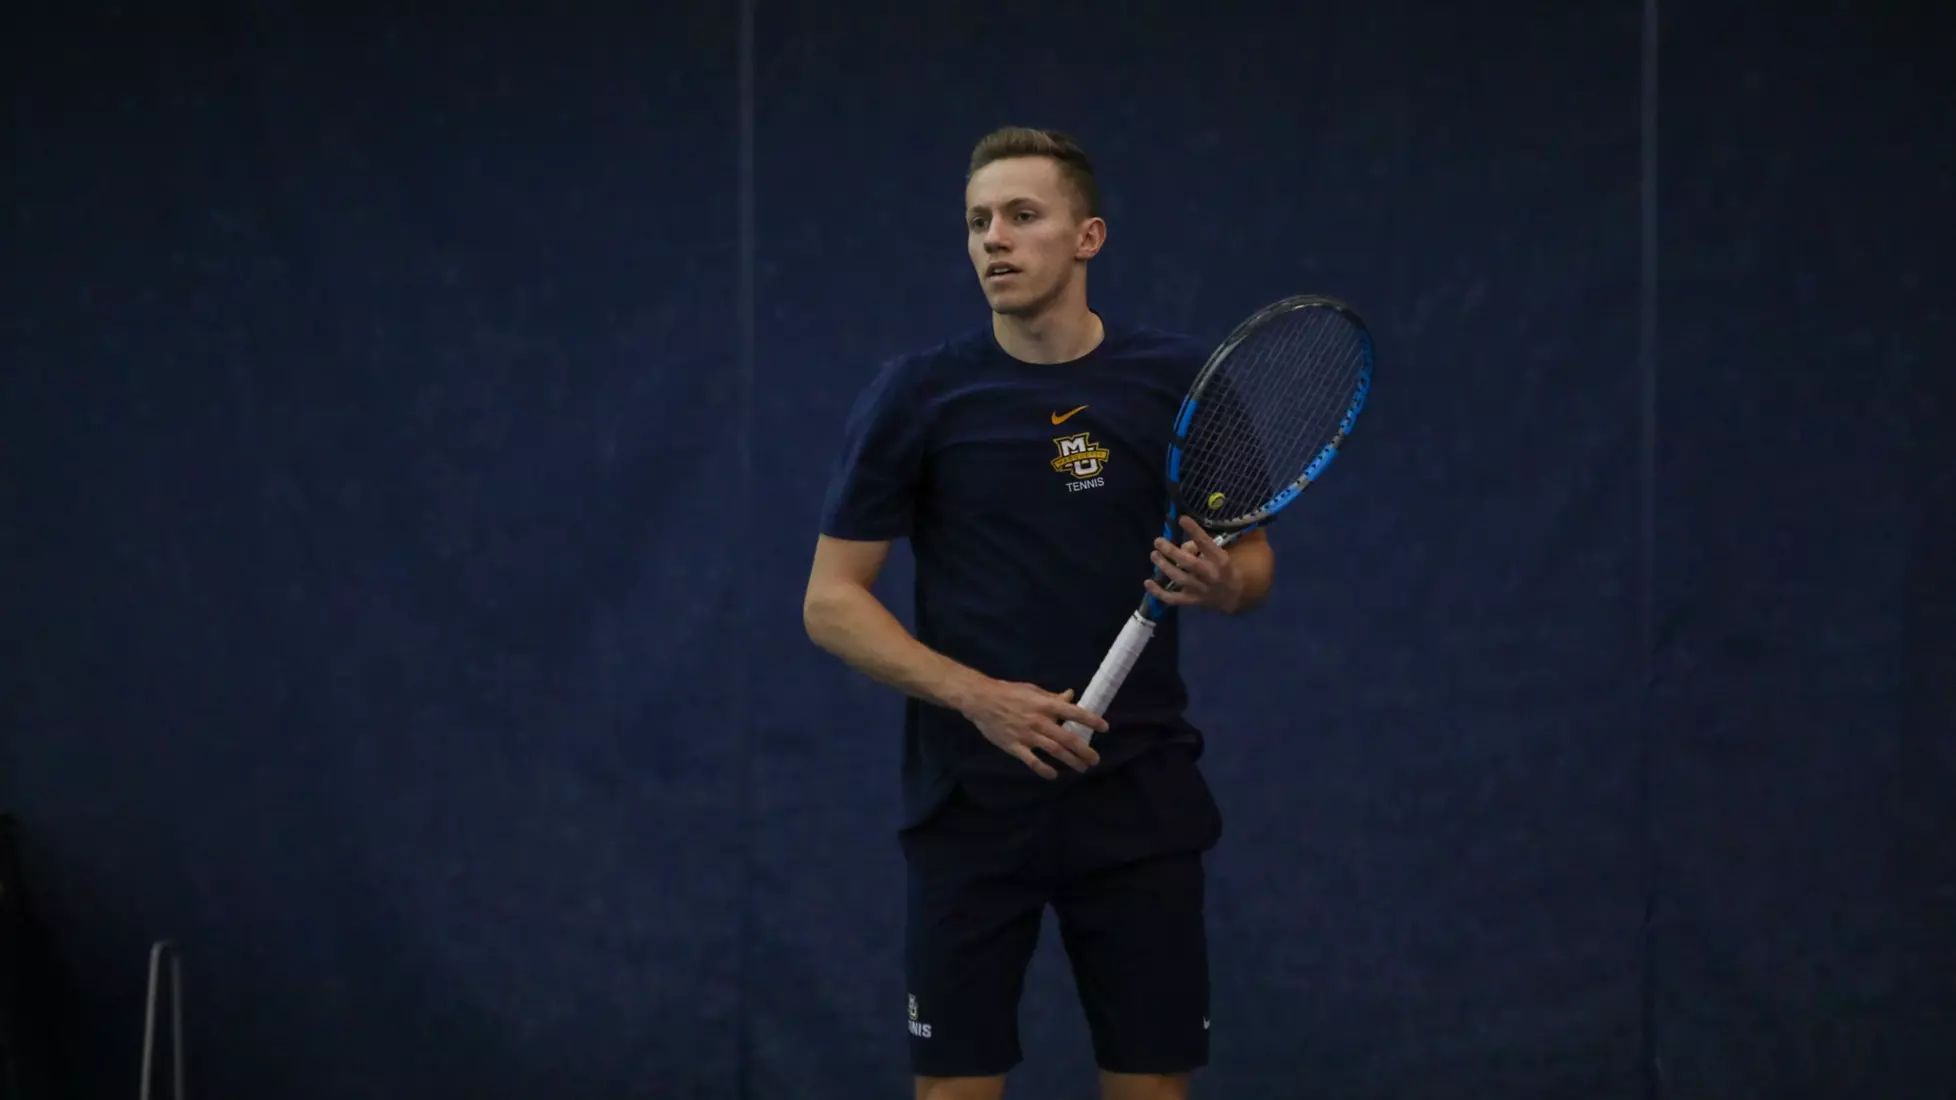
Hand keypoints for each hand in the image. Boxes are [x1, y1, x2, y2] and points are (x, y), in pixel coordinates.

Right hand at [956, 680, 1105, 779]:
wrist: (981, 700)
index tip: (1105, 728)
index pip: (1074, 713)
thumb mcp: (1032, 690)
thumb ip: (1052, 697)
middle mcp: (1039, 721)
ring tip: (1082, 768)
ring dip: (1071, 761)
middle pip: (1067, 739)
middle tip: (1095, 759)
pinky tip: (1054, 775)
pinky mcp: (1015, 746)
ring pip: (1054, 751)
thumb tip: (1071, 696)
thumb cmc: (1008, 693)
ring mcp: (1027, 735)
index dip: (1091, 720)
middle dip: (1084, 750)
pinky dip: (1044, 769)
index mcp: (1045, 705)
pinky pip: (1032, 761)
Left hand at [1145, 514, 1243, 611]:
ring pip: (1178, 577)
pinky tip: (1147, 582)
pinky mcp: (1191, 600)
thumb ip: (1201, 547)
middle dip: (1171, 551)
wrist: (1233, 594)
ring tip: (1154, 555)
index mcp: (1219, 559)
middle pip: (1187, 562)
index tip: (1182, 519)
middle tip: (1158, 541)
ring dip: (1163, 566)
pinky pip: (1172, 598)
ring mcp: (1199, 589)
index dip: (1193, 530)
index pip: (1205, 543)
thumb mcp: (1219, 553)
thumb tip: (1182, 546)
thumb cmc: (1223, 567)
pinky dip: (1158, 592)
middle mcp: (1209, 574)